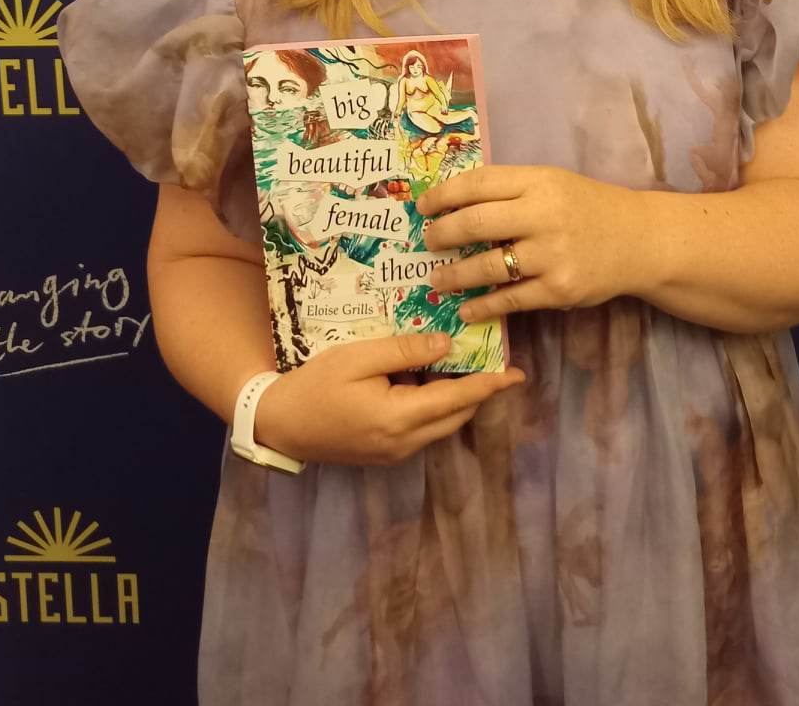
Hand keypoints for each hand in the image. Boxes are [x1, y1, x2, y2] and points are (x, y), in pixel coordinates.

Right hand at [253, 332, 524, 466]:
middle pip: (456, 415)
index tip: (518, 373)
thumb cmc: (315, 385)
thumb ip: (404, 350)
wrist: (280, 423)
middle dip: (480, 390)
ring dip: (458, 398)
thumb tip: (447, 345)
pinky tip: (431, 380)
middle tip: (496, 360)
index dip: (490, 385)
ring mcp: (395, 452)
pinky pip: (424, 429)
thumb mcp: (358, 358)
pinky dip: (437, 406)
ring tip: (468, 365)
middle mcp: (404, 442)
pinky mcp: (385, 452)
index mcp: (400, 418)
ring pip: (442, 425)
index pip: (458, 399)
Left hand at [417, 164, 643, 322]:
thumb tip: (454, 205)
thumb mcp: (552, 184)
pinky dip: (482, 307)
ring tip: (437, 280)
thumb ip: (511, 192)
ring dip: (454, 275)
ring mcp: (552, 255)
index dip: (443, 195)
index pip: (478, 184)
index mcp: (538, 182)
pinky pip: (510, 300)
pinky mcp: (559, 290)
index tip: (423, 207)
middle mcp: (543, 215)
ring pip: (488, 267)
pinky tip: (466, 309)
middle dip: (443, 234)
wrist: (638, 240)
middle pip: (476, 223)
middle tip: (428, 242)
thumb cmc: (587, 208)